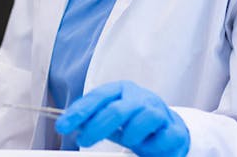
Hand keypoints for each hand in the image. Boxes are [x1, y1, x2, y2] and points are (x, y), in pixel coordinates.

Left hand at [55, 80, 189, 156]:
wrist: (169, 131)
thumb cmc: (134, 123)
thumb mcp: (111, 119)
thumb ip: (92, 118)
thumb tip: (68, 123)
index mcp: (121, 90)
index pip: (97, 97)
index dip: (78, 112)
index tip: (62, 126)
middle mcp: (140, 97)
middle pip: (116, 109)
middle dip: (97, 127)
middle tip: (83, 141)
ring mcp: (159, 111)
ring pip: (142, 121)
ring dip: (130, 136)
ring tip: (129, 141)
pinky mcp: (174, 130)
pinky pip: (161, 139)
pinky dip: (151, 146)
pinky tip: (148, 145)